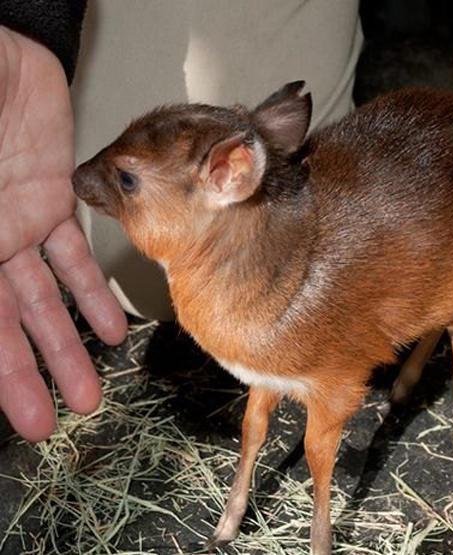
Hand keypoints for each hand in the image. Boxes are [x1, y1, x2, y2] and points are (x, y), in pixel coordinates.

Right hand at [0, 27, 127, 441]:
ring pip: (44, 299)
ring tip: (92, 389)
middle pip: (7, 325)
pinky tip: (112, 330)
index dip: (0, 375)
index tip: (22, 419)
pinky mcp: (49, 201)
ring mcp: (13, 226)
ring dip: (68, 345)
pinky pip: (74, 255)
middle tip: (60, 419)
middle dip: (34, 374)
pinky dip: (92, 293)